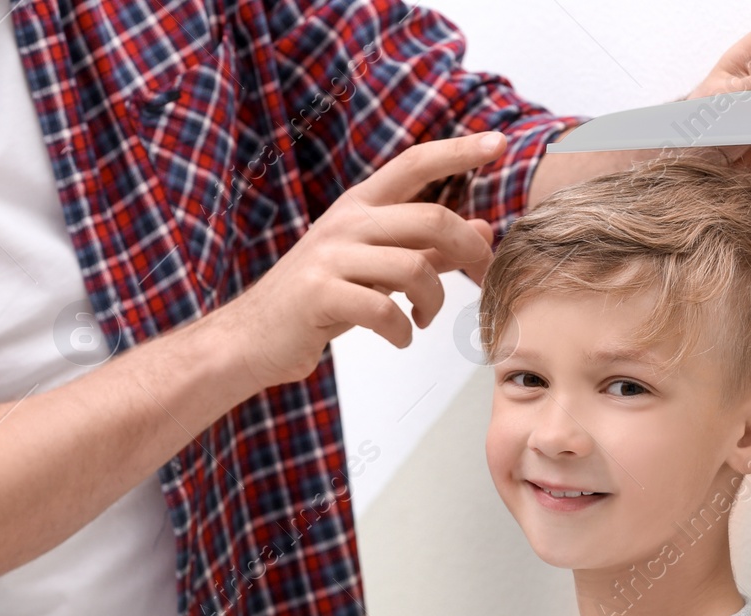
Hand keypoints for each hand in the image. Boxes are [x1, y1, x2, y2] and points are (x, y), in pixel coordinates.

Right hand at [210, 132, 501, 391]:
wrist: (252, 338)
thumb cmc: (317, 301)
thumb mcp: (374, 267)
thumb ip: (426, 248)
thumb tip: (482, 229)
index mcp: (359, 207)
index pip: (414, 163)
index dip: (458, 150)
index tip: (498, 142)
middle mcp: (346, 224)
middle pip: (431, 218)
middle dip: (470, 252)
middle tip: (483, 278)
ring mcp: (330, 258)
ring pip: (413, 269)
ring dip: (434, 303)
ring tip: (424, 319)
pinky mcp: (320, 295)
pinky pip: (384, 310)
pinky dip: (404, 332)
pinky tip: (400, 337)